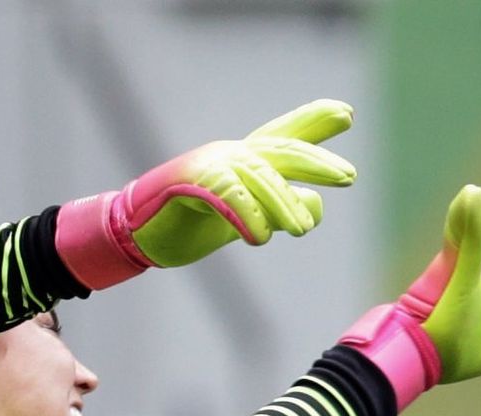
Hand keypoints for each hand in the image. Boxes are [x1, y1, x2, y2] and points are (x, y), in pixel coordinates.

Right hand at [57, 100, 356, 289]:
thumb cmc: (185, 225)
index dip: (315, 122)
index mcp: (241, 160)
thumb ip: (278, 211)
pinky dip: (246, 214)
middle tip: (347, 177)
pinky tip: (259, 235)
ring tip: (303, 229)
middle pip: (281, 152)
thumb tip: (315, 207)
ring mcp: (210, 166)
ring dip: (283, 204)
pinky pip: (227, 196)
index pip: (283, 136)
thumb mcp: (242, 221)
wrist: (133, 234)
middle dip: (316, 163)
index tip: (346, 114)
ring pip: (259, 178)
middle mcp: (229, 155)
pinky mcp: (190, 185)